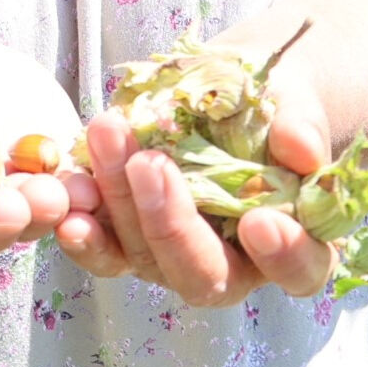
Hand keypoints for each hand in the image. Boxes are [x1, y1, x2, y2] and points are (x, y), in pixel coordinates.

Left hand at [53, 80, 338, 304]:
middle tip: (150, 164)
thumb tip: (301, 149)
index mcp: (294, 242)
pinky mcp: (130, 240)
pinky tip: (66, 191)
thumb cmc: (275, 105)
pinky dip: (82, 223)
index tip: (260, 221)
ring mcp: (174, 258)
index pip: (299, 270)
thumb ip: (300, 128)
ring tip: (105, 136)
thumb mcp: (296, 103)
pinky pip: (104, 247)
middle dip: (171, 225)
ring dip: (118, 206)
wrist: (229, 91)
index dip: (282, 257)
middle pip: (204, 275)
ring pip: (144, 257)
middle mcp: (234, 265)